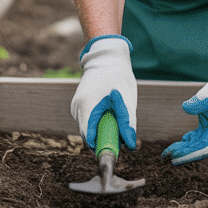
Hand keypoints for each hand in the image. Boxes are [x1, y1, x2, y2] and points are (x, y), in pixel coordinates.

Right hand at [69, 35, 137, 149]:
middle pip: (89, 135)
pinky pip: (88, 121)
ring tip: (116, 115)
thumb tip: (130, 146)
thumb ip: (128, 123)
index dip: (102, 147)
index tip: (115, 150)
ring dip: (102, 128)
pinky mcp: (79, 106)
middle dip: (104, 138)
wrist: (106, 58)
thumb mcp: (126, 100)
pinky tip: (108, 110)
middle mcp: (77, 108)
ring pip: (89, 128)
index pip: (89, 137)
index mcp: (87, 105)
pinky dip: (99, 121)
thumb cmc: (118, 76)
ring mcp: (76, 107)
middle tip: (121, 132)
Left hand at [162, 47, 207, 164]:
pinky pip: (203, 136)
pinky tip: (183, 140)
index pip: (206, 146)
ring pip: (202, 144)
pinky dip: (192, 139)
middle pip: (203, 148)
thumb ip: (202, 98)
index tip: (174, 156)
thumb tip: (186, 108)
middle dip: (185, 154)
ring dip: (187, 148)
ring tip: (168, 152)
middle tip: (165, 157)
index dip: (189, 153)